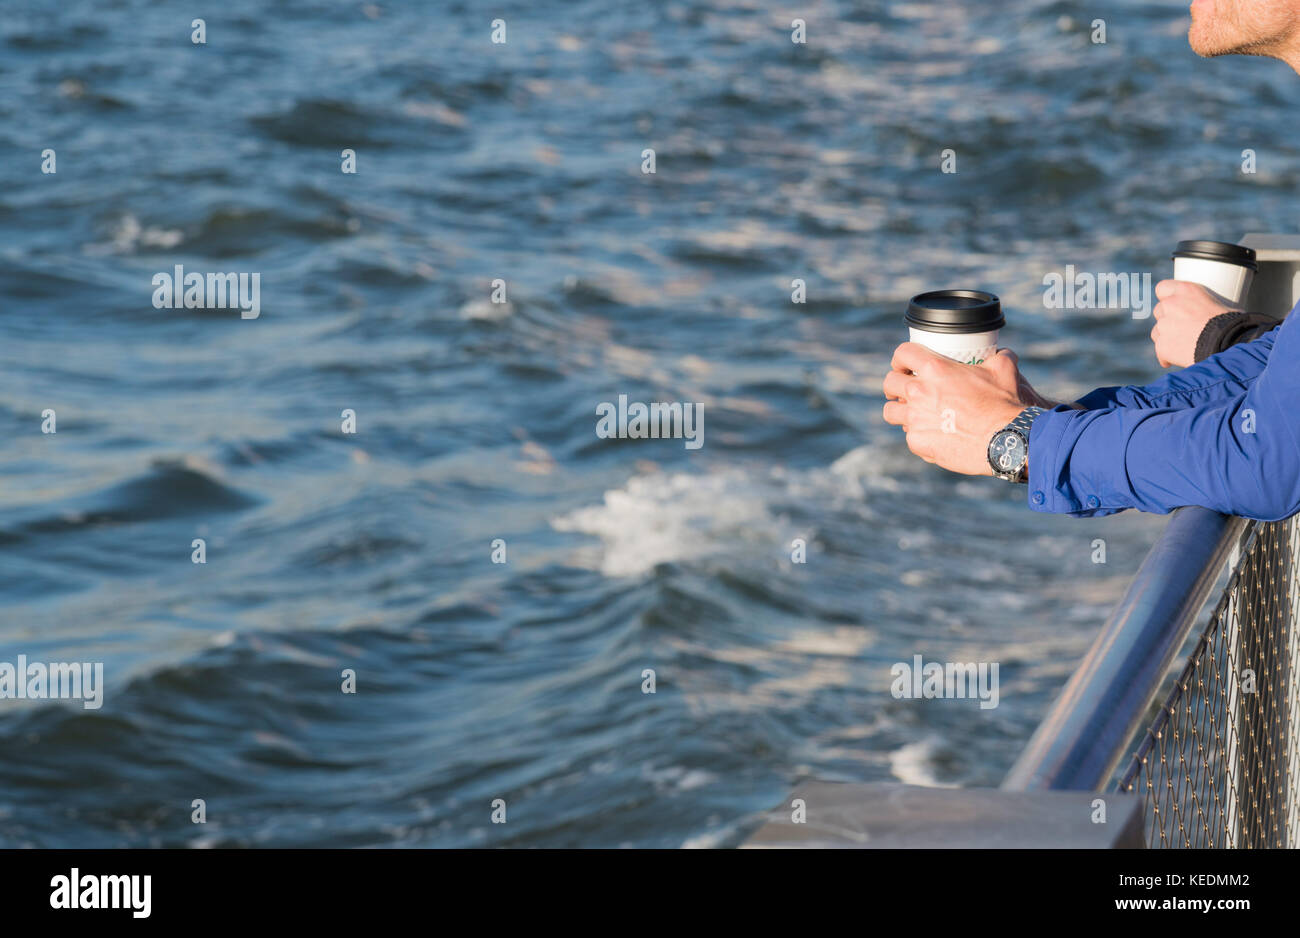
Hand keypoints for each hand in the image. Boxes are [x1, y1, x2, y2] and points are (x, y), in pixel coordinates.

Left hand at [881, 343, 1025, 475]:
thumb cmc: (1005, 403)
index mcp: (935, 369)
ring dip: (899, 410)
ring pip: (890, 412)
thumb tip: (1001, 352)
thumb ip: (998, 356)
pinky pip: (909, 436)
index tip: (904, 365)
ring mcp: (915, 419)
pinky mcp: (918, 442)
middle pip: (889, 383)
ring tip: (910, 413)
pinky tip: (930, 435)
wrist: (1006, 439)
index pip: (903, 354)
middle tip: (904, 389)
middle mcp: (919, 392)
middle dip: (895, 384)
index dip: (901, 358)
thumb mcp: (1004, 369)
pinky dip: (918, 435)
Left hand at [1151, 280, 1239, 368]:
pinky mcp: (1162, 345)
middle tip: (1183, 328)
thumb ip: (1205, 304)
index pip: (1162, 288)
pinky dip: (1167, 357)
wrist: (1229, 344)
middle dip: (1168, 319)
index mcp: (1186, 290)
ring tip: (1184, 345)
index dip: (1166, 297)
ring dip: (1167, 337)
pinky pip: (1160, 352)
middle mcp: (1171, 305)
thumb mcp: (1221, 303)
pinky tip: (1176, 361)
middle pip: (1160, 311)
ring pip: (1157, 331)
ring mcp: (1164, 325)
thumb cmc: (1233, 324)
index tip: (1172, 304)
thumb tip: (1213, 311)